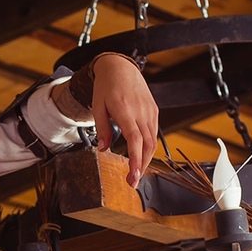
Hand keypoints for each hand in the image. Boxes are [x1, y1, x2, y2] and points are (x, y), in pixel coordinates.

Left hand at [90, 54, 158, 186]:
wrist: (120, 67)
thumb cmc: (106, 86)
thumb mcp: (97, 106)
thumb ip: (102, 129)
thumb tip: (103, 149)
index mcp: (125, 111)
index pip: (135, 140)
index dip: (135, 160)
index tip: (134, 176)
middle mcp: (141, 112)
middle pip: (147, 145)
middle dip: (141, 166)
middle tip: (132, 182)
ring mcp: (149, 111)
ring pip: (153, 141)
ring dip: (145, 159)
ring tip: (136, 173)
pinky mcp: (153, 111)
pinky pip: (154, 133)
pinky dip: (149, 147)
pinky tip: (141, 156)